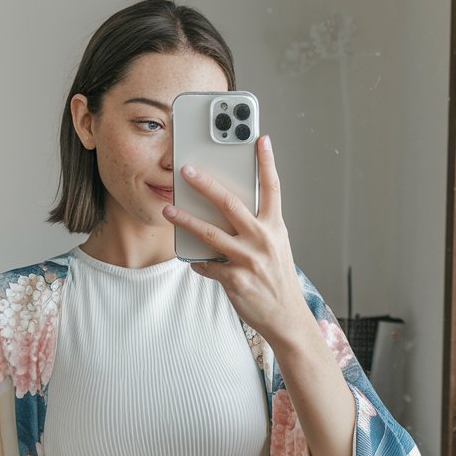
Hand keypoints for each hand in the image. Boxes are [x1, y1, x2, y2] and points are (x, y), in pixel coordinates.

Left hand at [162, 134, 306, 346]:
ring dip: (185, 220)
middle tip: (186, 169)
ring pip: (210, 233)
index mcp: (275, 227)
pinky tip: (192, 259)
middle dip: (205, 184)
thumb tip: (230, 208)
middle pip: (230, 204)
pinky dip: (197, 261)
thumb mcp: (276, 247)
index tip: (260, 139)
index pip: (272, 188)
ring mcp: (248, 260)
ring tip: (169, 210)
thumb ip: (258, 226)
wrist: (286, 317)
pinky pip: (207, 265)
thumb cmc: (277, 279)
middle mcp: (263, 239)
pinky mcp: (235, 280)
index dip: (267, 162)